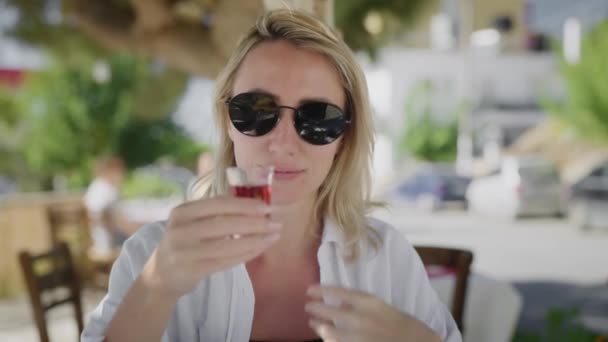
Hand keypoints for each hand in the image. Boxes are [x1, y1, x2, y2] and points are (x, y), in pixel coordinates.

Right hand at [141, 196, 281, 297]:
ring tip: (274, 236)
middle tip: (276, 223)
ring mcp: (185, 252)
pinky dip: (246, 254)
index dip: (244, 205)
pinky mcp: (192, 270)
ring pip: (227, 245)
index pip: (218, 204)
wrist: (161, 274)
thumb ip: (217, 212)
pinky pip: (225, 261)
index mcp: (183, 211)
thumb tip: (257, 204)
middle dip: (255, 223)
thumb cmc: (186, 241)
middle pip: (225, 224)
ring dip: (255, 240)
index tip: (267, 206)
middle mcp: (181, 230)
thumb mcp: (192, 221)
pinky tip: (260, 248)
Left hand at [305, 285, 440, 341]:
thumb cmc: (405, 326)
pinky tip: (326, 338)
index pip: (339, 292)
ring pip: (329, 332)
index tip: (310, 289)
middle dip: (316, 308)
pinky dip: (330, 340)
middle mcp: (362, 318)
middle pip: (330, 311)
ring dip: (319, 327)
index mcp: (370, 303)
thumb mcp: (384, 308)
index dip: (322, 290)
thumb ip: (364, 305)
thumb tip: (343, 302)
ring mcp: (358, 337)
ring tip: (314, 323)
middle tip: (308, 306)